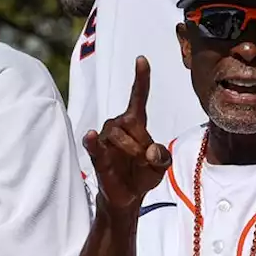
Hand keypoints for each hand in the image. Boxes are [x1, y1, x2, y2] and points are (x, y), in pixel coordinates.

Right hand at [84, 56, 171, 212]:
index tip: (141, 60)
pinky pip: (94, 145)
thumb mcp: (162, 166)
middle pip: (131, 122)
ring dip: (133, 152)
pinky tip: (92, 135)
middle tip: (146, 160)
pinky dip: (93, 141)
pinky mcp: (97, 155)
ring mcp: (106, 139)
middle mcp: (118, 125)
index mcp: (136, 124)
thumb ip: (163, 157)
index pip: (138, 97)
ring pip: (119, 136)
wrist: (129, 196)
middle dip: (143, 142)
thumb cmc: (144, 174)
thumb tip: (151, 152)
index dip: (141, 79)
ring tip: (136, 165)